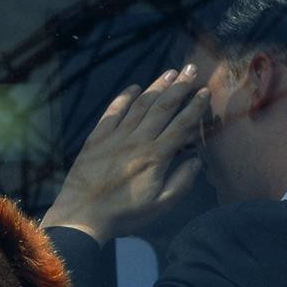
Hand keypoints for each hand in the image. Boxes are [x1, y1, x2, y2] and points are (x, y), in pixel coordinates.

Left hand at [41, 64, 209, 245]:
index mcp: (156, 157)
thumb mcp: (160, 205)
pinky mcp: (96, 138)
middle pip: (163, 107)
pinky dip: (125, 97)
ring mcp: (115, 137)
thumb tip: (196, 161)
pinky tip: (134, 88)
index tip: (205, 92)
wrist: (82, 216)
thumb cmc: (123, 214)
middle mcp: (137, 141)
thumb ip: (181, 182)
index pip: (181, 125)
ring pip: (140, 105)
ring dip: (157, 86)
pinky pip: (113, 112)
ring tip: (171, 72)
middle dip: (180, 87)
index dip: (195, 107)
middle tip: (192, 70)